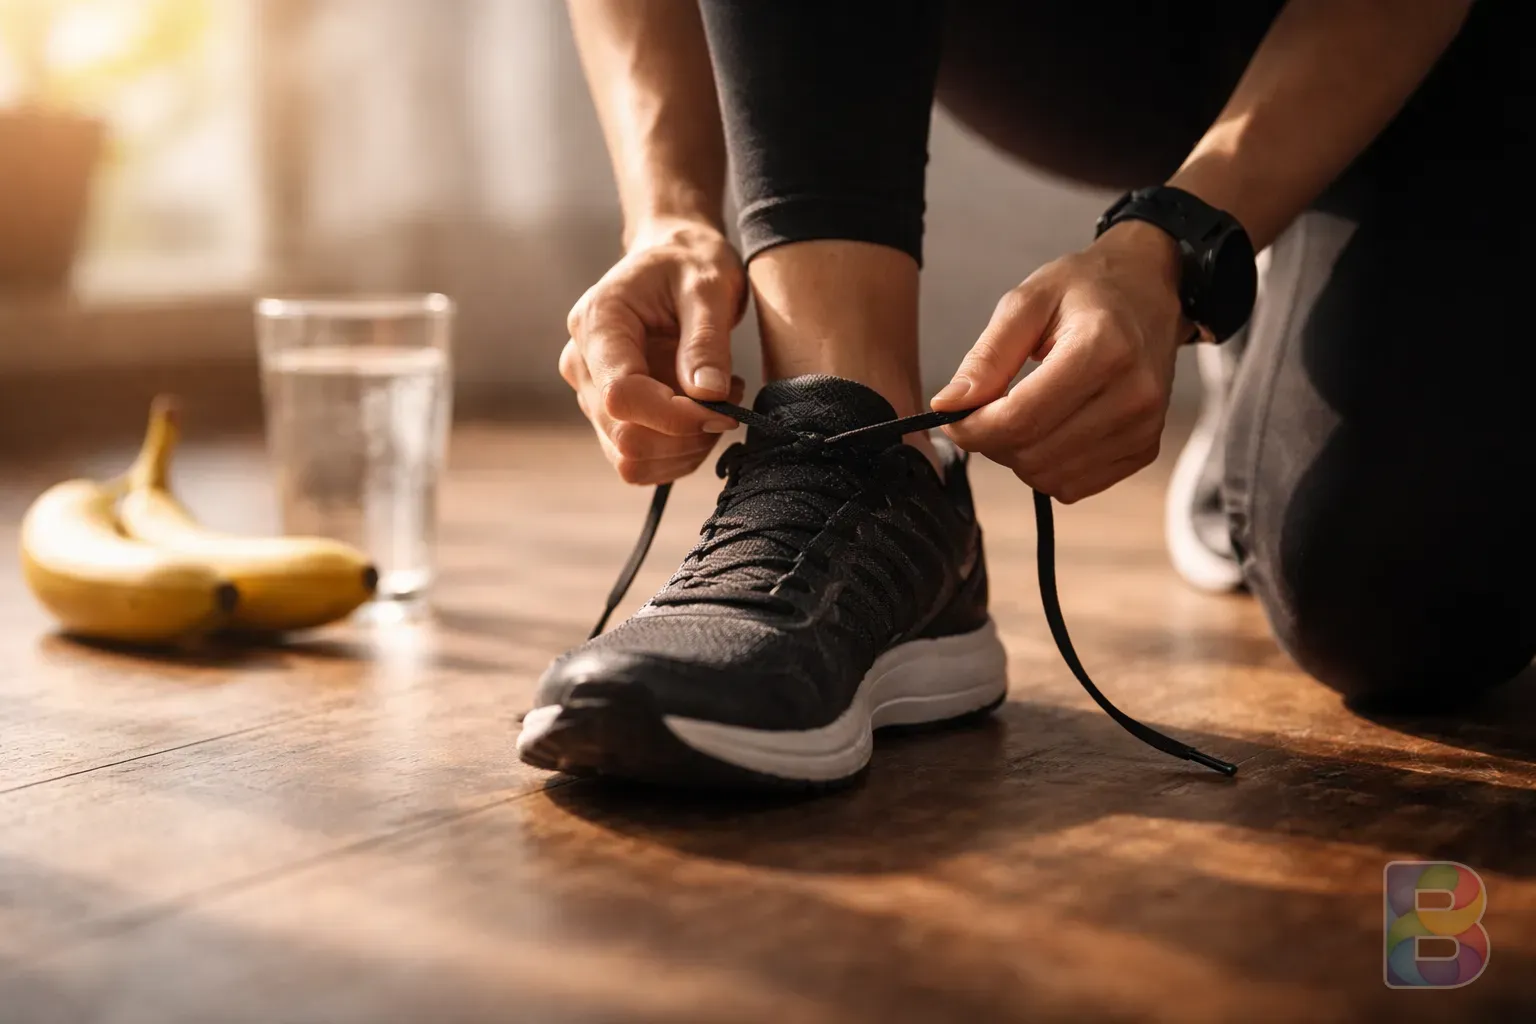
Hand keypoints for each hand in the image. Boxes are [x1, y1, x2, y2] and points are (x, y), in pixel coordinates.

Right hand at [561, 219, 746, 483]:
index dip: (675, 415)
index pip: (621, 394)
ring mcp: (591, 395)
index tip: (724, 406)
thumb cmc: (689, 264)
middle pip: (626, 435)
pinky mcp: (608, 417)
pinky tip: (701, 415)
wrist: (673, 261)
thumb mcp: (709, 286)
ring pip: (632, 459)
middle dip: (687, 433)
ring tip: (717, 400)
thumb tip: (709, 395)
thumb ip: (707, 341)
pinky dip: (679, 453)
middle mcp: (582, 364)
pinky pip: (639, 463)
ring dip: (687, 447)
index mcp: (597, 323)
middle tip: (729, 397)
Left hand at [932, 221, 1191, 502]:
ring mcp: (1144, 426)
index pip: (1021, 418)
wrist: (1149, 292)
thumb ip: (986, 357)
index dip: (973, 428)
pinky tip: (1049, 429)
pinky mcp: (1144, 449)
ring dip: (1018, 456)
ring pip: (1051, 478)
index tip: (952, 417)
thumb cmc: (1087, 290)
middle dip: (992, 441)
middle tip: (984, 411)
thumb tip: (947, 405)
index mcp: (1104, 348)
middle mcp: (1133, 393)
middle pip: (1034, 454)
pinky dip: (1047, 466)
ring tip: (1020, 414)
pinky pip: (1075, 486)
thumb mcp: (1027, 303)